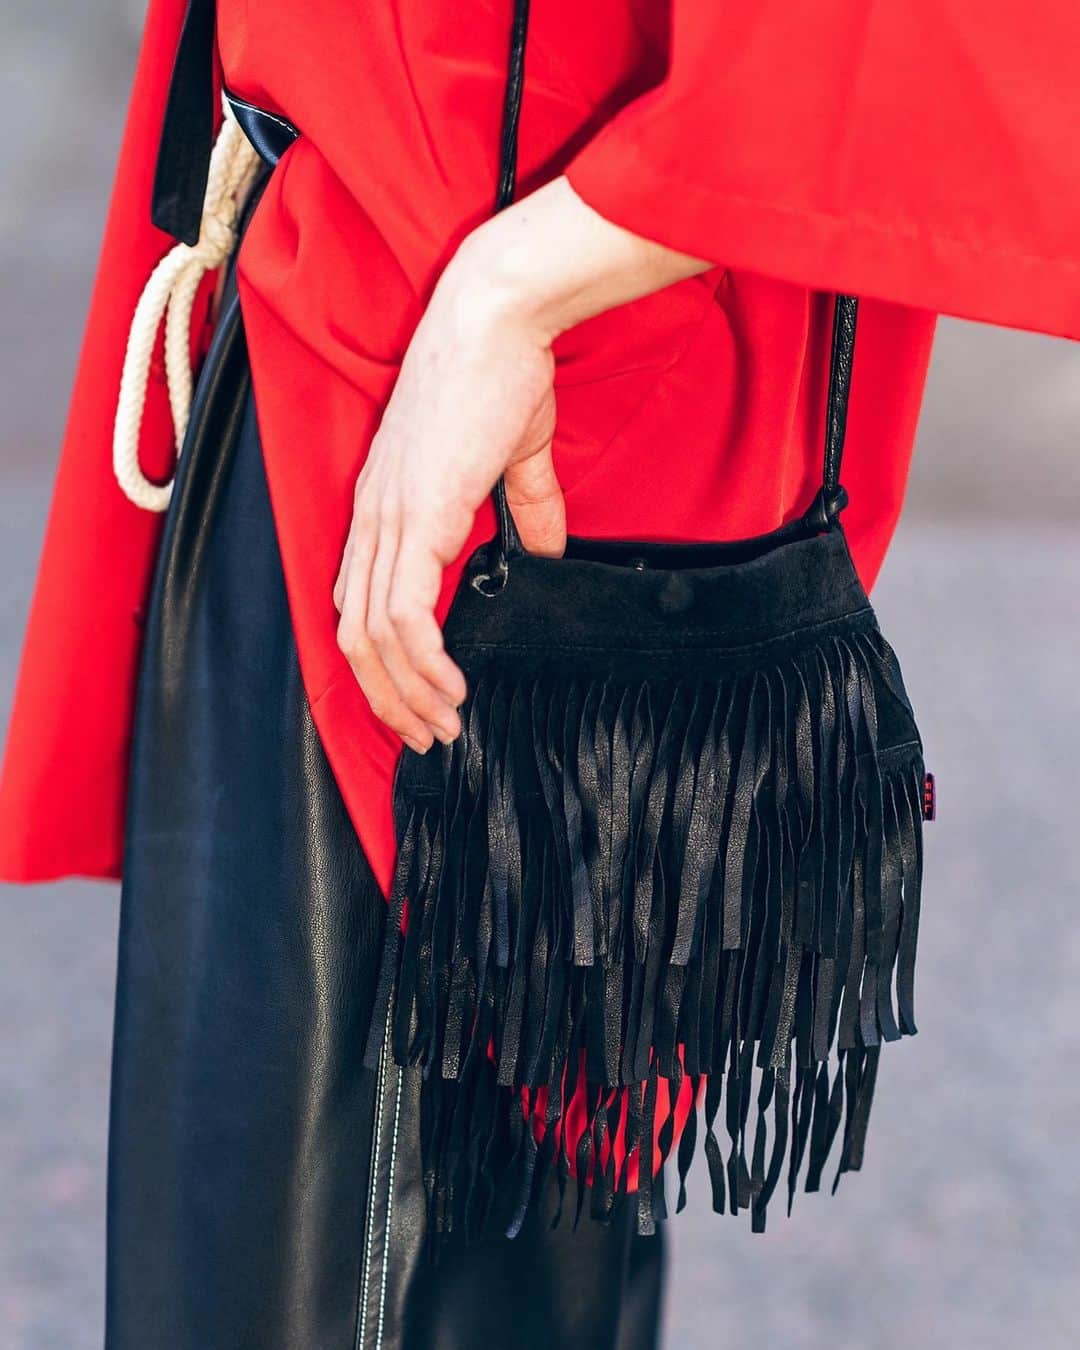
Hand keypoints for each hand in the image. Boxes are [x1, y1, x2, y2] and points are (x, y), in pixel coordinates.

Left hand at [334, 177, 711, 750]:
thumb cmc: (501, 370)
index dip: (382, 660)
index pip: (359, 601)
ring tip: (444, 727)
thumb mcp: (515, 455)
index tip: (420, 697)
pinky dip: (423, 664)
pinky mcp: (415, 515)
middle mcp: (372, 516)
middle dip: (386, 697)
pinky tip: (451, 688)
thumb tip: (547, 555)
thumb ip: (526, 510)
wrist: (495, 315)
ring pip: (371, 638)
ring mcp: (387, 518)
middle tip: (427, 736)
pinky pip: (403, 615)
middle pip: (352, 635)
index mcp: (385, 502)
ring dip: (406, 694)